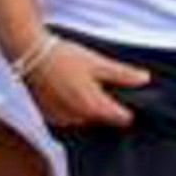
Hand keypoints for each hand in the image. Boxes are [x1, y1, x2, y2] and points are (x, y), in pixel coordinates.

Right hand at [23, 40, 150, 129]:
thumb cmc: (65, 57)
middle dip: (107, 107)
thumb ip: (122, 74)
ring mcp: (62, 120)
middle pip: (103, 120)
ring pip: (85, 120)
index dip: (129, 108)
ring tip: (83, 86)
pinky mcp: (49, 117)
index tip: (128, 97)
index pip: (123, 119)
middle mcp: (78, 119)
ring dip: (88, 109)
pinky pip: (68, 119)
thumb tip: (145, 80)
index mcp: (94, 107)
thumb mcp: (97, 62)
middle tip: (103, 86)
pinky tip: (69, 92)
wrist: (30, 54)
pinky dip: (72, 110)